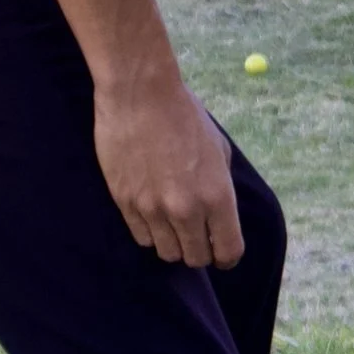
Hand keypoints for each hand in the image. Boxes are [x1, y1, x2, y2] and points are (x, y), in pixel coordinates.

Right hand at [93, 67, 243, 266]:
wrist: (139, 94)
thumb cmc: (183, 115)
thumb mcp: (218, 148)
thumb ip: (221, 185)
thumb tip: (219, 212)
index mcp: (217, 195)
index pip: (228, 250)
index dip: (227, 257)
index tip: (222, 254)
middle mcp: (186, 209)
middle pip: (195, 259)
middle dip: (200, 251)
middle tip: (197, 237)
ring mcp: (153, 209)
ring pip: (166, 253)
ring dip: (173, 244)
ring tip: (172, 225)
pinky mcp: (125, 203)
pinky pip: (141, 237)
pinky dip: (150, 232)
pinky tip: (152, 215)